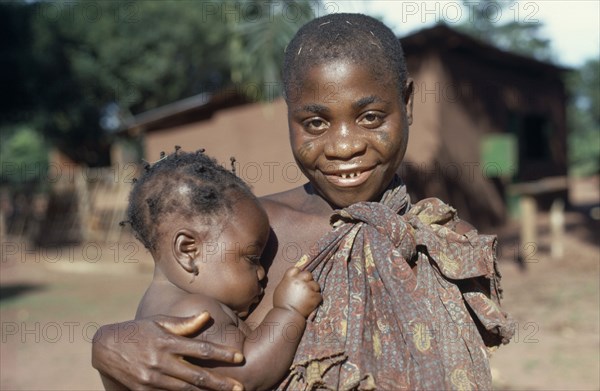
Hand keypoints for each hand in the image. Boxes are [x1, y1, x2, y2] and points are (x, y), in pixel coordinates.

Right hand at [91, 312, 243, 389]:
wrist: (105, 347)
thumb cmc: (139, 330)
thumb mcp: (159, 322)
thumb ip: (184, 323)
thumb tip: (207, 315)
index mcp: (167, 342)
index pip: (201, 349)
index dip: (222, 354)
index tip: (239, 357)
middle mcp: (160, 362)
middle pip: (196, 375)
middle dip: (220, 382)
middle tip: (240, 387)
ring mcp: (151, 379)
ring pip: (185, 390)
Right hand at [273, 267, 321, 317]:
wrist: (287, 316)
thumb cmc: (281, 304)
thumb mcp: (280, 288)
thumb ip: (288, 281)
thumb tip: (293, 278)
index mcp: (289, 278)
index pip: (296, 269)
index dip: (298, 274)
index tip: (299, 280)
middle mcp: (299, 281)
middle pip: (308, 274)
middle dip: (308, 280)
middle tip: (306, 288)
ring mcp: (308, 288)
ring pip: (316, 285)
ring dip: (313, 290)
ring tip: (308, 298)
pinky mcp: (314, 296)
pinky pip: (319, 295)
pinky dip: (316, 299)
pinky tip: (310, 303)